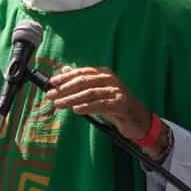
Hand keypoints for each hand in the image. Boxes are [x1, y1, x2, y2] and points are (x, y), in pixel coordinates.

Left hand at [46, 66, 168, 157]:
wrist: (139, 119)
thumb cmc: (116, 105)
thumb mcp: (98, 93)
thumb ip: (83, 82)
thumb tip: (64, 71)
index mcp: (104, 74)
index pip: (82, 72)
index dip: (66, 77)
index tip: (52, 83)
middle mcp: (110, 79)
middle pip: (84, 81)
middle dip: (65, 89)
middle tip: (51, 95)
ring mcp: (116, 91)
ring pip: (89, 93)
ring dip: (72, 99)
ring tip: (59, 104)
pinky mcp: (120, 104)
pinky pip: (100, 104)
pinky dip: (87, 107)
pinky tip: (76, 110)